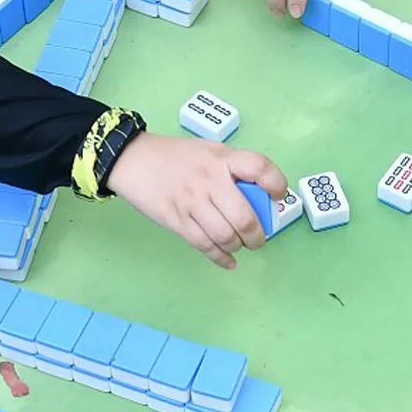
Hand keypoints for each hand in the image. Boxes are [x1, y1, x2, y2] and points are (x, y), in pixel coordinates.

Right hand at [106, 133, 287, 269]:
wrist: (132, 159)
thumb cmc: (175, 156)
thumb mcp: (208, 151)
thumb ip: (232, 168)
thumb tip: (257, 195)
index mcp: (221, 158)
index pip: (258, 167)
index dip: (275, 183)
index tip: (278, 196)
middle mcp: (209, 180)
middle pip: (243, 216)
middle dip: (256, 235)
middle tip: (257, 239)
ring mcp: (192, 202)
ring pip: (225, 235)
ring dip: (238, 246)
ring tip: (240, 246)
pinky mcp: (177, 220)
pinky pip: (204, 245)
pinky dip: (220, 257)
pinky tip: (228, 261)